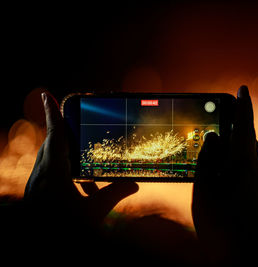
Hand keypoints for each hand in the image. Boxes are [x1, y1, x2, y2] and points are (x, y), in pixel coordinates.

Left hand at [24, 92, 138, 226]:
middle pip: (52, 145)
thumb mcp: (93, 212)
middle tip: (72, 119)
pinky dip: (67, 174)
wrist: (42, 243)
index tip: (46, 95)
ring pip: (52, 160)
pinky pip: (53, 175)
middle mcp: (42, 175)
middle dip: (62, 131)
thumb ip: (114, 194)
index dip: (53, 114)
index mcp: (52, 172)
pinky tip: (85, 187)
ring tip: (82, 153)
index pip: (54, 135)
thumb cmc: (64, 227)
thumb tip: (135, 185)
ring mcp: (39, 185)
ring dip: (66, 154)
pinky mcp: (41, 194)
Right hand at [192, 86, 257, 264]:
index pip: (245, 125)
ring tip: (218, 151)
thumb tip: (213, 136)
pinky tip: (226, 174)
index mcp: (245, 164)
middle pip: (248, 140)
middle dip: (235, 128)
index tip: (242, 88)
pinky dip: (239, 163)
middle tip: (218, 123)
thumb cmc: (220, 225)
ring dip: (236, 148)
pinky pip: (251, 169)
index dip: (242, 105)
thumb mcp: (204, 189)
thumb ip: (208, 158)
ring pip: (250, 156)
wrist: (244, 258)